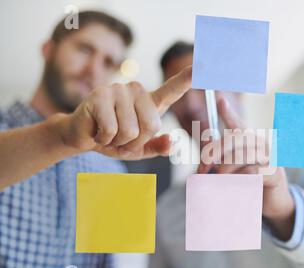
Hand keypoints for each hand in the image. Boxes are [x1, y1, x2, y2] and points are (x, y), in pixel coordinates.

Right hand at [55, 66, 191, 159]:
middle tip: (121, 140)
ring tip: (108, 134)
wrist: (83, 137)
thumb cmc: (114, 140)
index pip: (173, 89)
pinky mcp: (100, 95)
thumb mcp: (139, 149)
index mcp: (150, 102)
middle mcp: (137, 91)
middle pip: (151, 126)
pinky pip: (111, 129)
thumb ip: (157, 147)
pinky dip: (104, 139)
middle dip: (135, 143)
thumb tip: (172, 141)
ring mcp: (118, 90)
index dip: (187, 78)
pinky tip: (97, 130)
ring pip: (130, 130)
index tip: (203, 65)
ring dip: (118, 142)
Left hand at [197, 98, 295, 240]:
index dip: (229, 113)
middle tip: (203, 166)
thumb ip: (220, 163)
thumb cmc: (250, 183)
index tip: (220, 100)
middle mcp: (261, 144)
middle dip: (215, 151)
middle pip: (235, 139)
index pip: (238, 124)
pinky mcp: (274, 173)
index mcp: (250, 142)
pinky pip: (252, 172)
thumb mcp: (234, 171)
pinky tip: (234, 186)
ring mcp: (270, 157)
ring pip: (242, 156)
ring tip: (217, 180)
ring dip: (225, 169)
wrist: (273, 201)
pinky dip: (238, 179)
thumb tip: (203, 163)